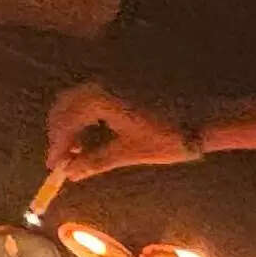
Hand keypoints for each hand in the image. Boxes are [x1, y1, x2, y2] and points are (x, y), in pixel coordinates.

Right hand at [42, 81, 195, 186]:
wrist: (202, 119)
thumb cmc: (167, 137)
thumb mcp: (129, 153)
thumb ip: (95, 161)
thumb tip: (71, 174)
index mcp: (101, 99)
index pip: (67, 122)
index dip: (57, 146)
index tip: (53, 167)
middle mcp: (101, 85)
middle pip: (65, 107)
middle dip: (59, 133)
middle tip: (60, 160)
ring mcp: (111, 83)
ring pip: (76, 102)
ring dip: (70, 125)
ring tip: (75, 151)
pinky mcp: (120, 86)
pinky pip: (90, 99)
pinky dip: (83, 117)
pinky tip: (90, 136)